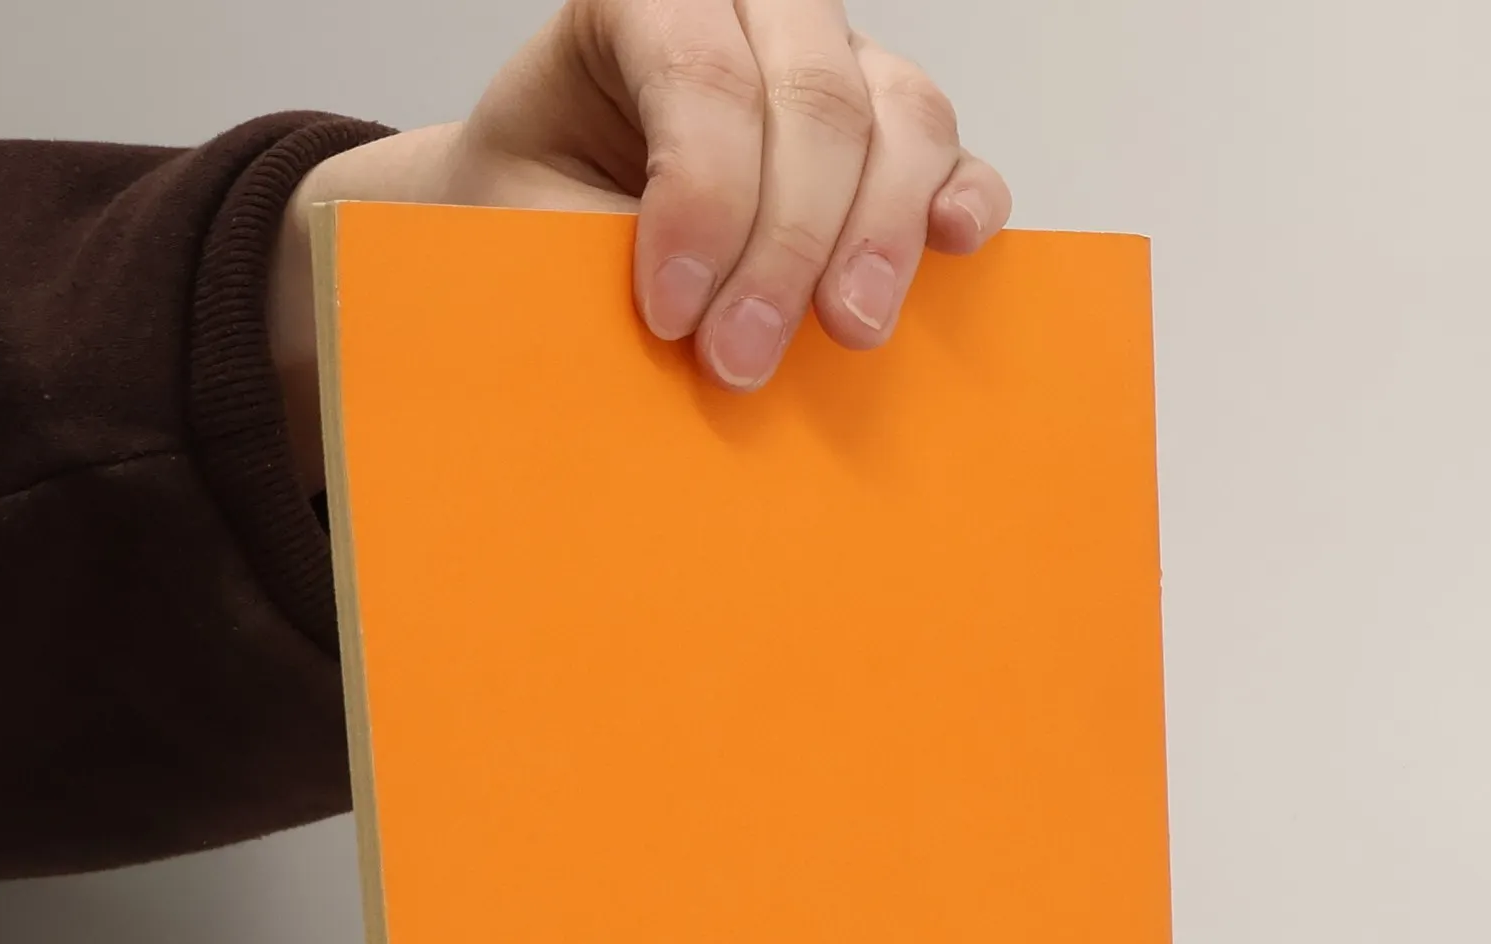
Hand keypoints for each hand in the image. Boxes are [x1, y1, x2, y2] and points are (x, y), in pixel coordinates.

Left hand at [268, 0, 1010, 490]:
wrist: (541, 217)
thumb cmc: (531, 213)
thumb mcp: (528, 229)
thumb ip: (595, 260)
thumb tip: (673, 341)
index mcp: (641, 2)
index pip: (697, 70)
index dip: (700, 198)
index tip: (669, 316)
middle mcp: (751, 12)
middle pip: (813, 97)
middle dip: (785, 245)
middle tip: (741, 360)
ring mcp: (832, 64)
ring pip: (898, 115)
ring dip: (878, 237)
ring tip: (847, 332)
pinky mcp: (886, 134)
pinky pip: (950, 151)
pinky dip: (962, 197)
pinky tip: (955, 244)